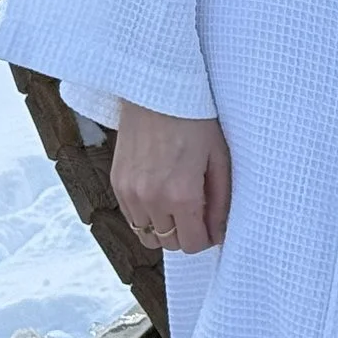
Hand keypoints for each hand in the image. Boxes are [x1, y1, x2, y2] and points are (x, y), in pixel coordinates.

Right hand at [110, 103, 230, 253]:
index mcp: (182, 195)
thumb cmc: (196, 121)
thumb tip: (219, 234)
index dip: (205, 238)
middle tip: (198, 210)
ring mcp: (130, 194)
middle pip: (169, 244)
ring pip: (147, 236)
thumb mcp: (219, 158)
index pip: (191, 244)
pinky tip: (160, 192)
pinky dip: (146, 215)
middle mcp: (152, 200)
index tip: (212, 225)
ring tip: (178, 202)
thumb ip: (220, 201)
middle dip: (186, 233)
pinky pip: (131, 218)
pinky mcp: (117, 184)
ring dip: (164, 228)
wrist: (157, 92)